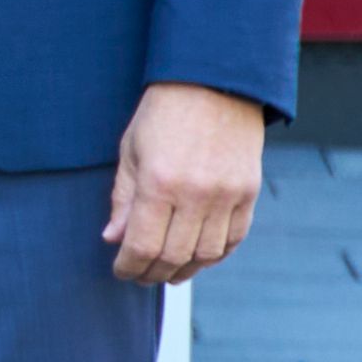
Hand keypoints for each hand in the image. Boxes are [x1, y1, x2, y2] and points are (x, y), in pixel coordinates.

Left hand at [106, 80, 267, 284]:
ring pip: (206, 253)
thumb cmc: (163, 115)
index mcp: (160, 183)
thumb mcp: (131, 152)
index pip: (143, 245)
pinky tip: (198, 257)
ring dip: (185, 269)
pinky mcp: (248, 193)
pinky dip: (215, 255)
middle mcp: (196, 194)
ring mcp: (227, 195)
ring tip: (168, 272)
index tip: (121, 271)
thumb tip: (113, 239)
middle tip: (141, 276)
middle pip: (174, 255)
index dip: (129, 266)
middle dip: (153, 273)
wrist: (214, 85)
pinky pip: (234, 238)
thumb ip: (123, 199)